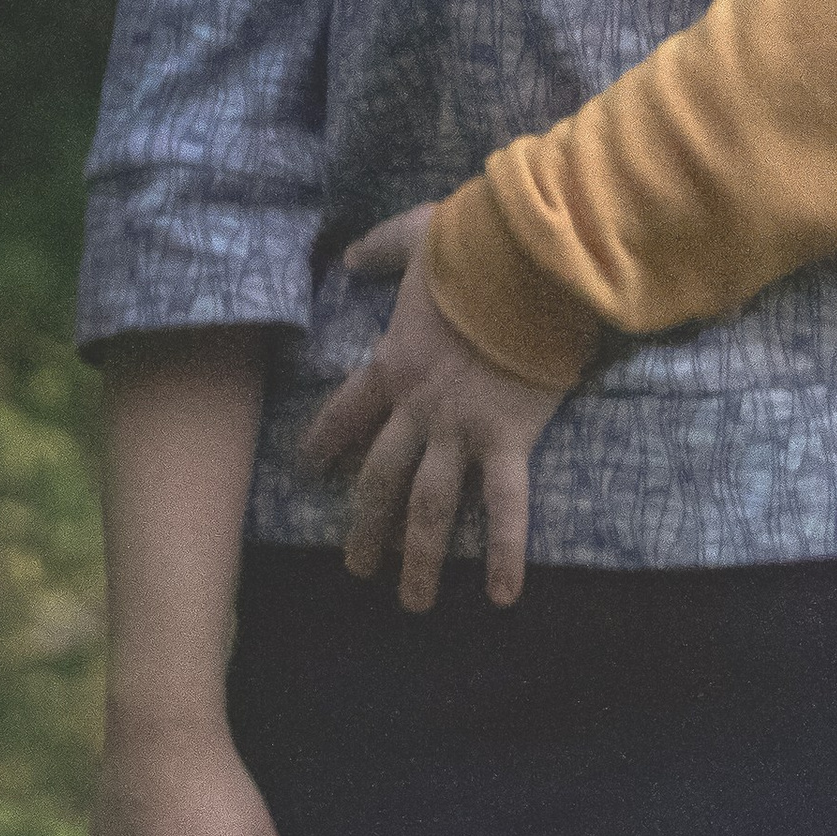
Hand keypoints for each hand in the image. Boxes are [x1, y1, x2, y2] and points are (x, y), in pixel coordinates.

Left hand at [302, 213, 567, 609]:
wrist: (528, 258)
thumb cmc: (477, 244)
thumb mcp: (417, 236)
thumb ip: (381, 249)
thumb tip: (349, 255)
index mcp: (393, 362)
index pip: (345, 412)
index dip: (325, 441)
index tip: (308, 468)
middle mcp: (418, 408)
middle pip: (380, 479)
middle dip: (366, 526)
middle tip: (356, 567)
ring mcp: (461, 429)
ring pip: (430, 507)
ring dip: (419, 558)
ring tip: (412, 600)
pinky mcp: (508, 439)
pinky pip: (506, 507)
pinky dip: (505, 553)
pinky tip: (503, 596)